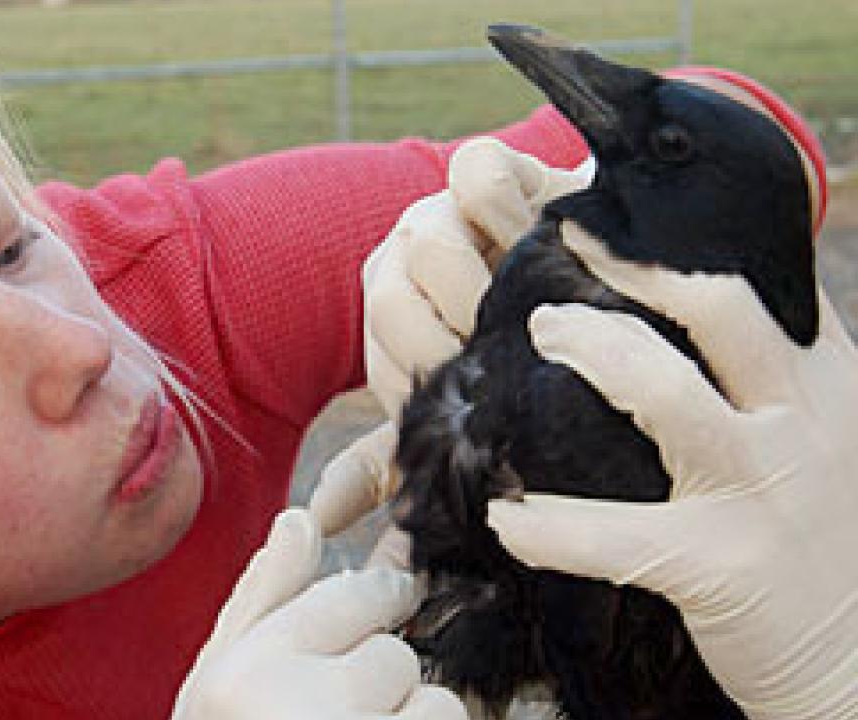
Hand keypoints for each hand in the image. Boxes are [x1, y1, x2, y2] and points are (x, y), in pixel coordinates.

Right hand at [172, 509, 467, 719]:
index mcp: (240, 678)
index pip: (346, 598)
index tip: (386, 606)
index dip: (374, 604)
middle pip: (395, 654)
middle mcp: (299, 712)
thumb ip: (260, 605)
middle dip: (384, 686)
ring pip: (438, 706)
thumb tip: (299, 519)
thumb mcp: (217, 694)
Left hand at [315, 138, 591, 537]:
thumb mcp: (467, 416)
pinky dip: (508, 207)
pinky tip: (545, 233)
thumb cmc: (546, 363)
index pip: (383, 355)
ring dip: (486, 277)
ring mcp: (440, 210)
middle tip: (512, 345)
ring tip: (534, 298)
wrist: (627, 288)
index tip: (491, 391)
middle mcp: (403, 263)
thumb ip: (394, 464)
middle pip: (389, 297)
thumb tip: (321, 519)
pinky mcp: (485, 166)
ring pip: (424, 239)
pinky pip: (473, 175)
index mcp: (391, 322)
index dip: (439, 379)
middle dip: (457, 334)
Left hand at [486, 231, 857, 719]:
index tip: (617, 216)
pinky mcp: (720, 564)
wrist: (857, 666)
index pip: (766, 284)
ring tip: (540, 336)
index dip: (685, 243)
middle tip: (565, 253)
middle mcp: (808, 423)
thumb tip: (691, 300)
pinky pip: (613, 534)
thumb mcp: (825, 438)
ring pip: (667, 395)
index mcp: (832, 384)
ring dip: (592, 355)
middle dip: (633, 272)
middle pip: (718, 311)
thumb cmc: (818, 538)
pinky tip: (505, 518)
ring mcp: (766, 490)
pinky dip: (550, 525)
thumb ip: (774, 377)